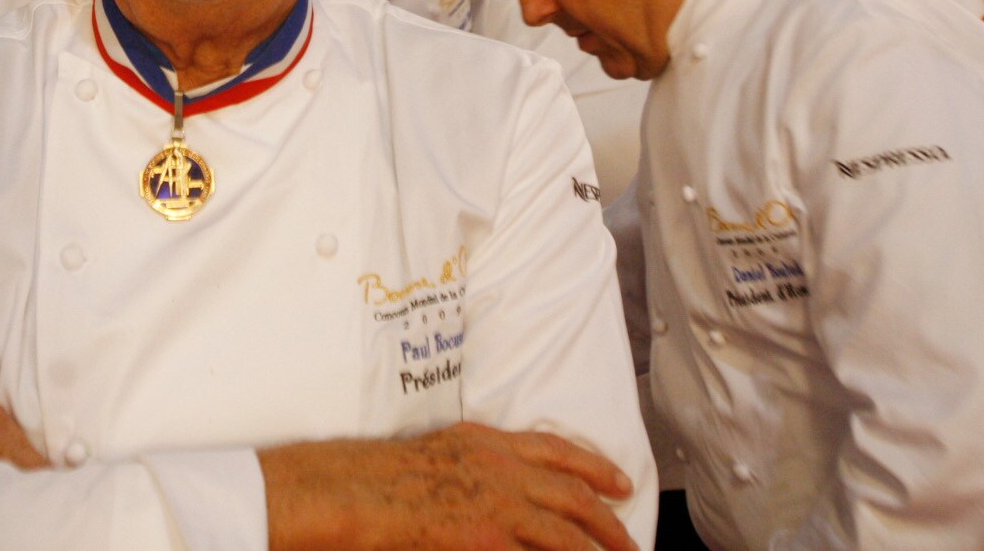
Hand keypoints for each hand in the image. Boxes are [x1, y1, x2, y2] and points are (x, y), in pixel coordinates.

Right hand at [262, 422, 637, 550]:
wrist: (353, 490)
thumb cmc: (380, 476)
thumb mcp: (437, 454)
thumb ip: (476, 467)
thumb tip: (504, 488)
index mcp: (486, 442)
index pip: (557, 450)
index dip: (595, 466)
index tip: (619, 482)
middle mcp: (500, 468)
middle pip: (573, 494)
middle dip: (608, 522)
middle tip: (629, 542)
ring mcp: (496, 505)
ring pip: (566, 533)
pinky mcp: (485, 538)